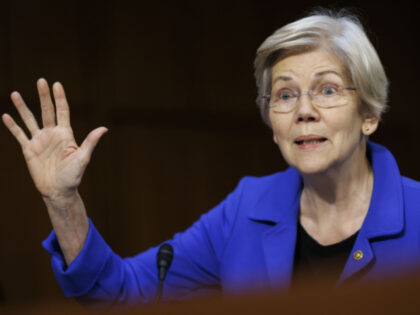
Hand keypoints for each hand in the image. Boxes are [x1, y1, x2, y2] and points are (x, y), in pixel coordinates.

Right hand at [2, 78, 107, 200]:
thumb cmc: (73, 176)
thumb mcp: (83, 158)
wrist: (59, 191)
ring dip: (22, 107)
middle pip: (47, 111)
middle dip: (43, 96)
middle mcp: (52, 134)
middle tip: (41, 80)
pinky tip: (6, 116)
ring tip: (15, 93)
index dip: (59, 98)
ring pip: (30, 119)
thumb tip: (104, 128)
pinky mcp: (29, 150)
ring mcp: (40, 141)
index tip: (57, 84)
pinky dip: (12, 126)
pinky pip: (19, 135)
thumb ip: (90, 142)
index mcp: (66, 134)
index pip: (62, 111)